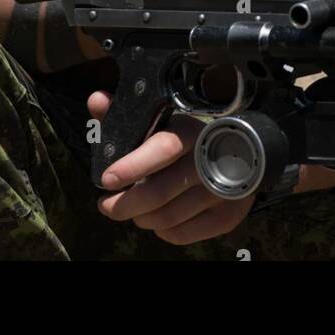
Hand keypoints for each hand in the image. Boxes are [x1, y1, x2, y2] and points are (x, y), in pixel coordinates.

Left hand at [90, 92, 254, 245]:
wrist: (238, 158)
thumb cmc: (183, 143)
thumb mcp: (157, 125)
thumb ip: (124, 115)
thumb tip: (96, 100)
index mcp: (192, 132)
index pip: (164, 148)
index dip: (133, 165)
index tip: (108, 179)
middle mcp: (211, 160)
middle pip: (160, 192)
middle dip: (124, 204)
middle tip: (107, 205)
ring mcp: (223, 190)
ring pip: (166, 217)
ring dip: (141, 217)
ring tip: (136, 210)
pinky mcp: (227, 216)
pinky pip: (180, 234)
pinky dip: (162, 231)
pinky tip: (160, 218)